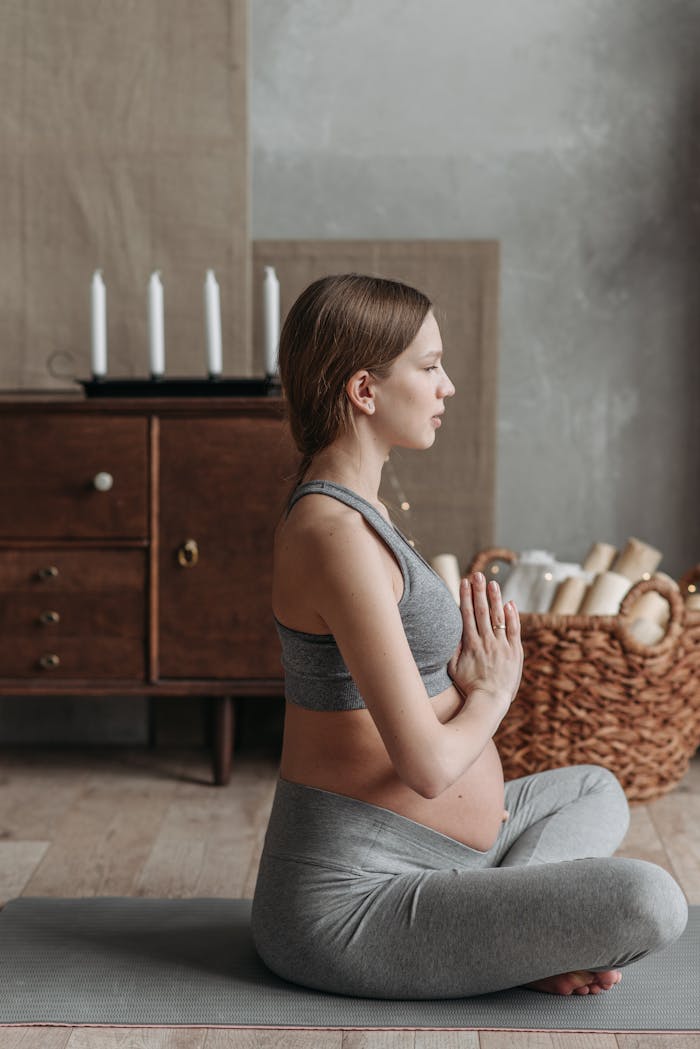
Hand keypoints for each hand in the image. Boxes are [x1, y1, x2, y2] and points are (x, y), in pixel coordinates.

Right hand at [448, 572, 522, 714]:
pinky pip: (513, 630)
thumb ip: (451, 650)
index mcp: (470, 644)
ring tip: (492, 583)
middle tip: (477, 575)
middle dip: (478, 591)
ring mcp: (501, 646)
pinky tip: (509, 602)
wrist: (490, 701)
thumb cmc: (469, 687)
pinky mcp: (514, 652)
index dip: (465, 597)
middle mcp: (486, 641)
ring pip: (497, 617)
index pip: (466, 615)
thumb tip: (450, 632)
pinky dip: (512, 616)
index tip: (463, 582)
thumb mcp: (453, 669)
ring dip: (494, 598)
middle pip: (481, 611)